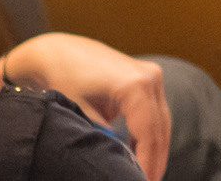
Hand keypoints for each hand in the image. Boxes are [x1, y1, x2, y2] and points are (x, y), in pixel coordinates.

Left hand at [0, 35, 175, 172]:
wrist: (57, 52)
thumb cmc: (64, 80)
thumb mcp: (81, 114)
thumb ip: (104, 138)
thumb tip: (120, 163)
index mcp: (135, 86)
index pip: (149, 134)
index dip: (147, 163)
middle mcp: (150, 78)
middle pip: (160, 129)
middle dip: (155, 160)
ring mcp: (152, 75)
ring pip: (162, 122)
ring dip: (155, 148)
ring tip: (145, 173)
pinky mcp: (148, 77)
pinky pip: (155, 112)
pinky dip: (150, 134)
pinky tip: (140, 154)